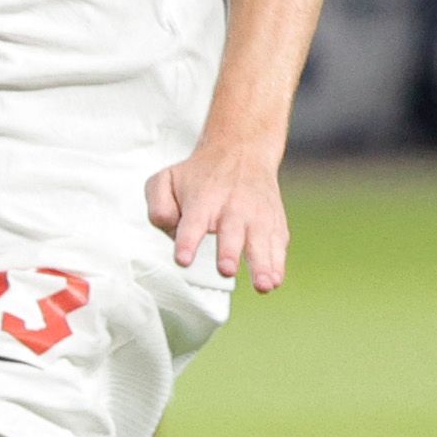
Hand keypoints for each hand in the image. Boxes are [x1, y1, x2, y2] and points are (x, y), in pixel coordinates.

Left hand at [147, 140, 291, 292]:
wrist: (242, 150)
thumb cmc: (198, 175)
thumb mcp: (167, 179)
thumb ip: (159, 206)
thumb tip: (169, 227)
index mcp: (202, 200)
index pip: (192, 222)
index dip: (187, 241)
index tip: (183, 259)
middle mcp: (231, 207)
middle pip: (231, 232)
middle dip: (229, 252)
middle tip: (226, 271)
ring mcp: (256, 215)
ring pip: (260, 240)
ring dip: (261, 264)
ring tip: (263, 286)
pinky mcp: (273, 222)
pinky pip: (277, 243)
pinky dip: (277, 262)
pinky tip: (274, 281)